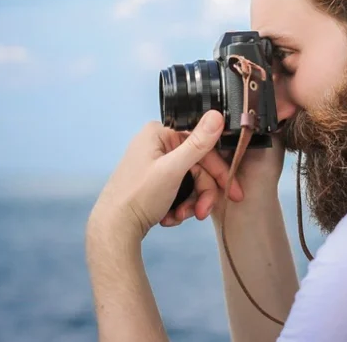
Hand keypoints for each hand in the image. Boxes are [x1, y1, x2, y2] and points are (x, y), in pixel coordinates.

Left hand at [87, 110, 242, 241]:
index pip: (201, 146)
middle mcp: (157, 146)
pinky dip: (179, 207)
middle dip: (202, 193)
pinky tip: (170, 218)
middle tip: (203, 212)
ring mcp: (154, 165)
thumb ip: (198, 144)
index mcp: (159, 134)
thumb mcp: (173, 170)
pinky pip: (178, 192)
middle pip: (197, 167)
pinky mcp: (153, 183)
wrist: (113, 231)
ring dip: (190, 203)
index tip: (233, 191)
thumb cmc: (137, 197)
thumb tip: (217, 115)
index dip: (219, 170)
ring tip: (181, 218)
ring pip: (190, 182)